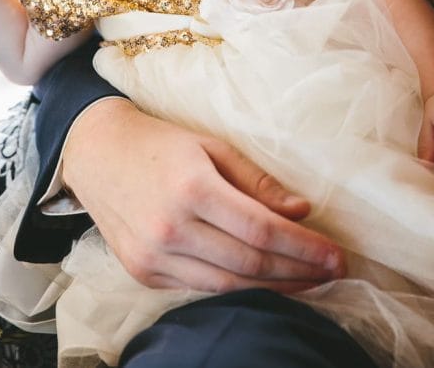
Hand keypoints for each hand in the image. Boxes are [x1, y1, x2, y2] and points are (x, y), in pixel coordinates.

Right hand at [61, 98, 345, 292]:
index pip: (261, 229)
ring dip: (275, 288)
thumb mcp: (212, 146)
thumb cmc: (161, 144)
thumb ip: (258, 182)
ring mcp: (153, 256)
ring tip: (309, 283)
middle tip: (333, 272)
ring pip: (228, 285)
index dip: (305, 247)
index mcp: (192, 188)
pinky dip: (237, 289)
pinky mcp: (142, 273)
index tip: (338, 256)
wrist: (95, 153)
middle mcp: (170, 228)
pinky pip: (201, 289)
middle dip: (299, 272)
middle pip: (250, 262)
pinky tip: (264, 283)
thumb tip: (302, 211)